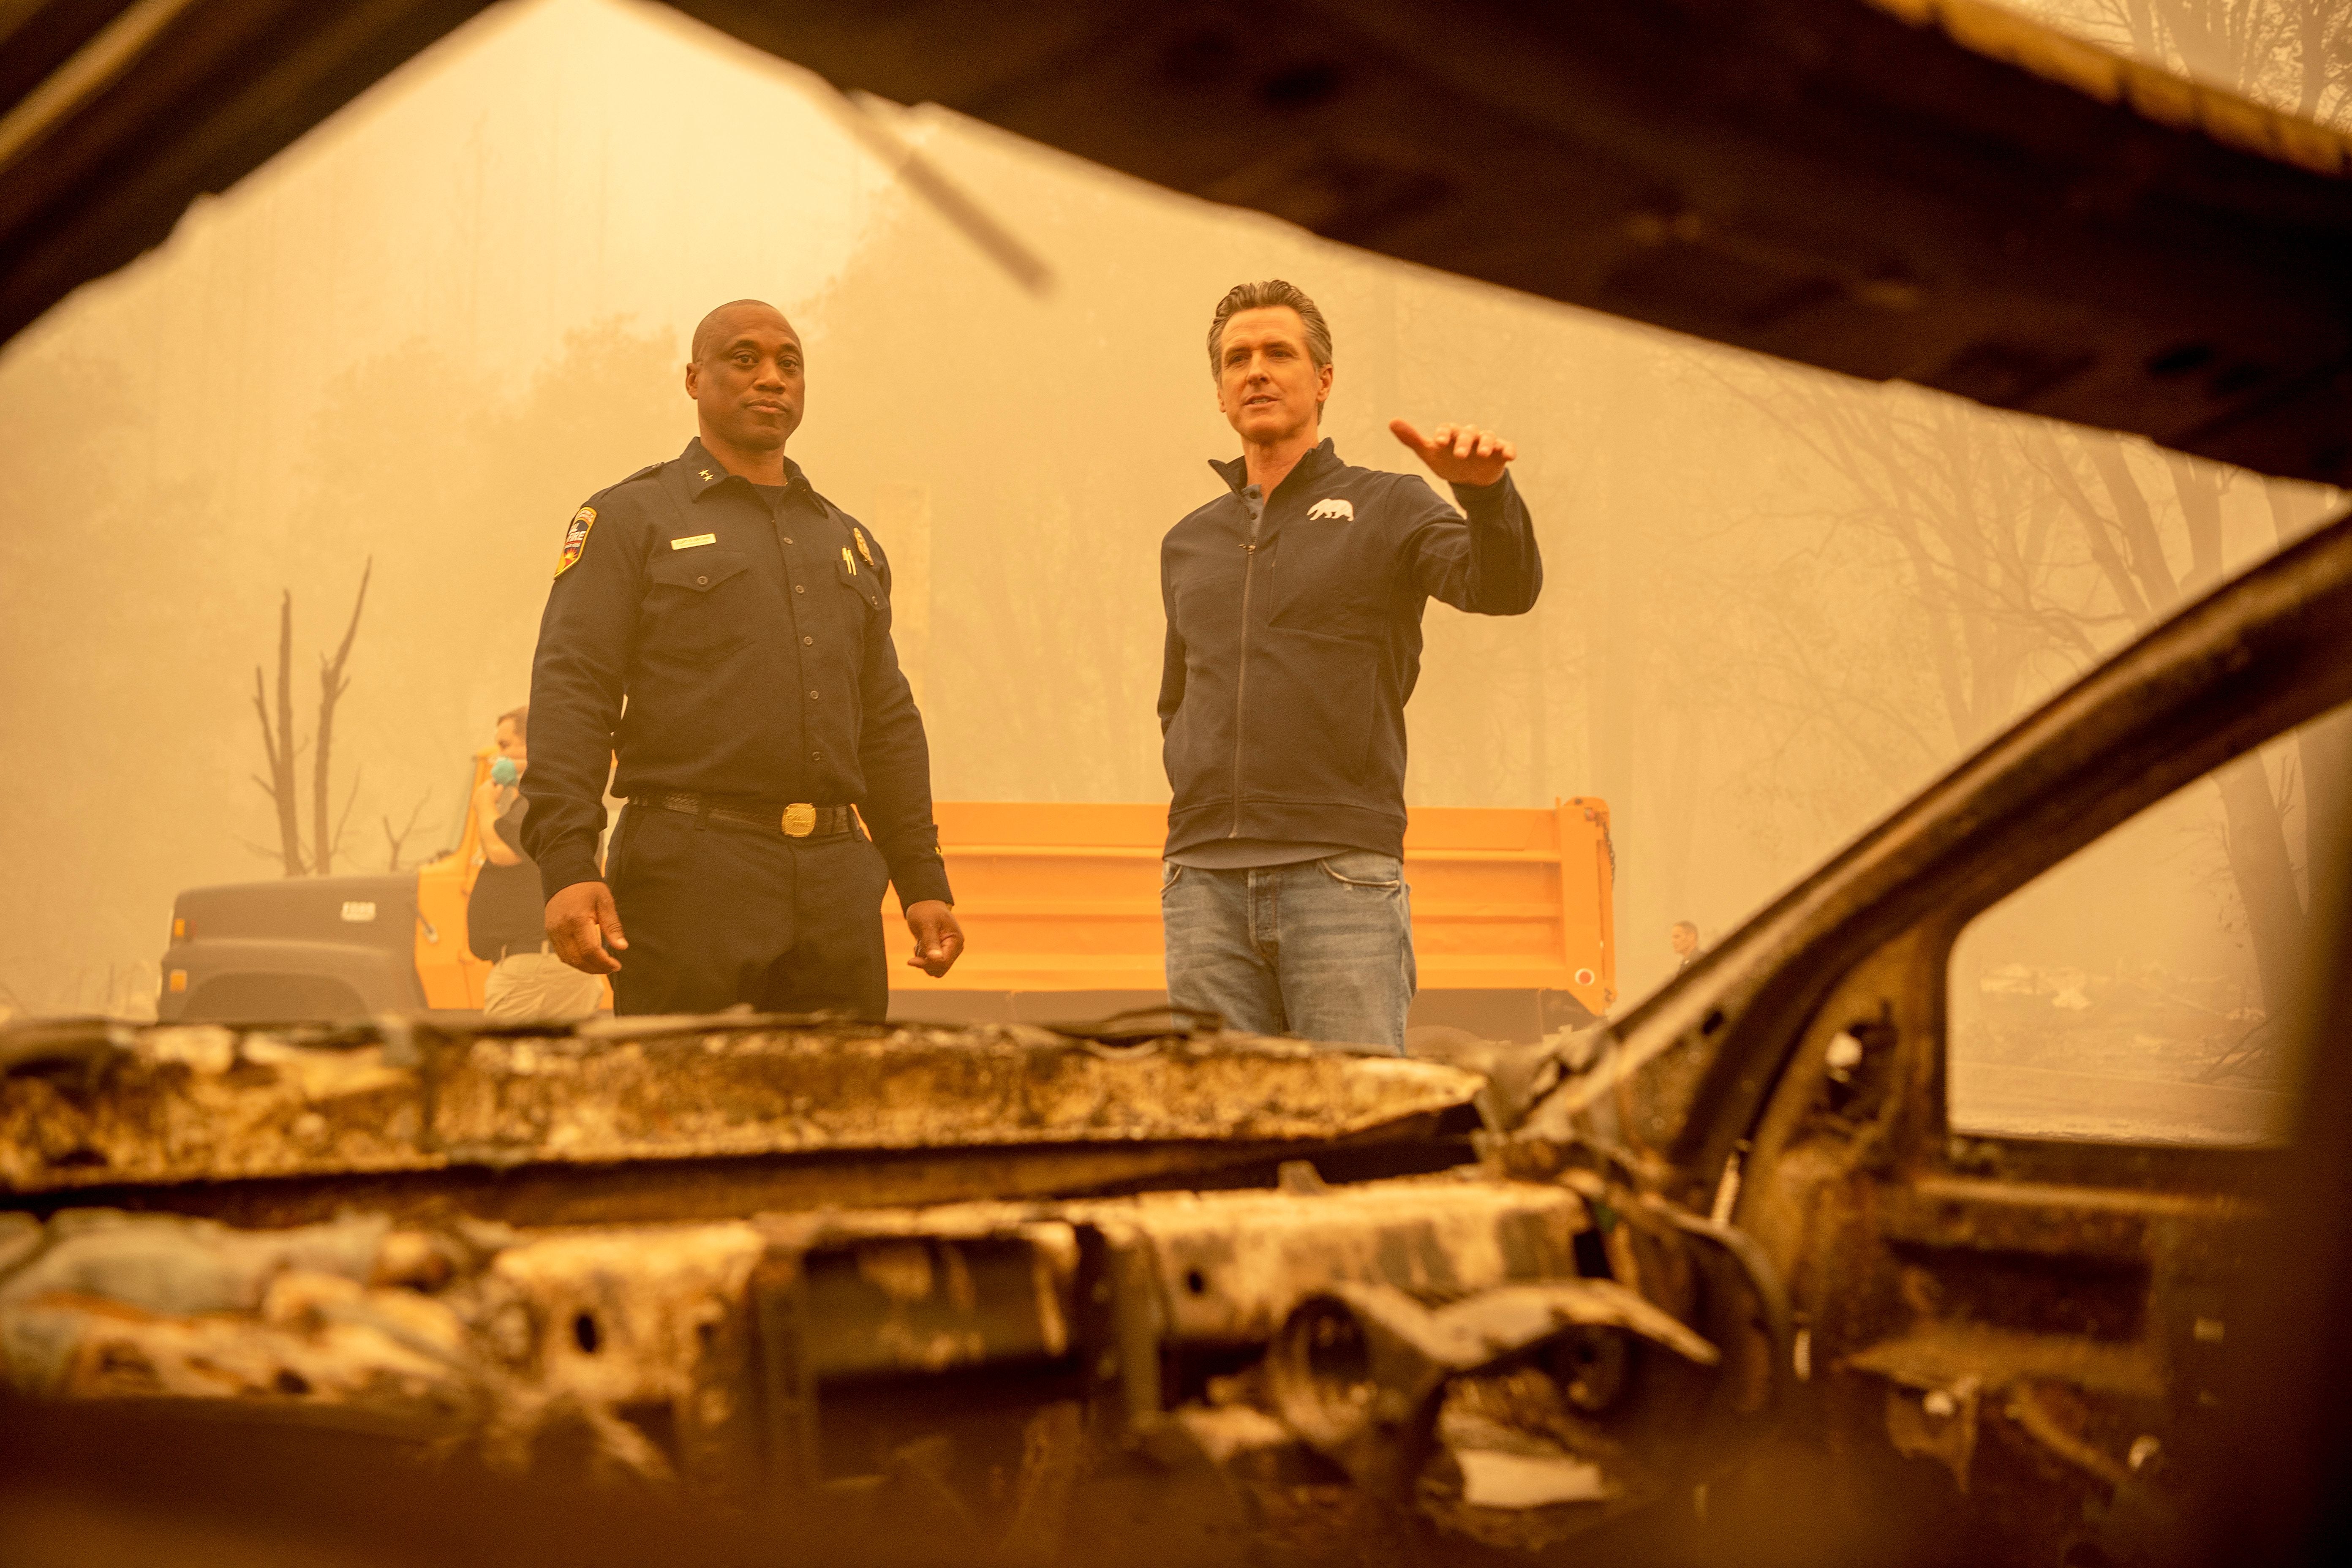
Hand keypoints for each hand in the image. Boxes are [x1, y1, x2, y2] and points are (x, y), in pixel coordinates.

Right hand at [545, 881, 626, 974]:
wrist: (563, 875)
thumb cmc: (587, 886)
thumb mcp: (605, 901)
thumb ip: (612, 926)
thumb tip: (622, 947)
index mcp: (577, 920)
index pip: (590, 951)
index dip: (604, 962)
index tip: (616, 965)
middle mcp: (562, 929)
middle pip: (578, 959)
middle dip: (596, 968)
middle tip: (611, 968)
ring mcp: (553, 932)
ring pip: (568, 959)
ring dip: (585, 967)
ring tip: (601, 966)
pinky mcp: (550, 932)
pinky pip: (561, 953)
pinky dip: (575, 960)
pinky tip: (588, 959)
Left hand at [903, 900, 963, 977]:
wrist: (924, 904)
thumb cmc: (926, 911)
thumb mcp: (926, 924)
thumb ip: (931, 942)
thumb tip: (936, 959)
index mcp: (955, 941)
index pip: (943, 962)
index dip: (927, 964)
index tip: (911, 961)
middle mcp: (955, 948)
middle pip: (940, 969)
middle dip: (925, 961)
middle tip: (918, 945)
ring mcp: (948, 951)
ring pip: (934, 969)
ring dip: (923, 959)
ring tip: (920, 942)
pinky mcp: (941, 952)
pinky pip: (930, 964)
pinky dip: (922, 957)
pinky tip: (921, 943)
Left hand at [1390, 418, 1515, 488]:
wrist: (1469, 480)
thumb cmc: (1447, 463)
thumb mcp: (1430, 454)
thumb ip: (1412, 439)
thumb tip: (1392, 421)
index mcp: (1452, 434)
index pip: (1447, 429)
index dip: (1443, 434)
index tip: (1438, 443)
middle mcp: (1470, 435)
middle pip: (1468, 433)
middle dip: (1464, 442)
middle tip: (1460, 455)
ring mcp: (1486, 443)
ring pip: (1488, 437)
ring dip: (1486, 444)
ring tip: (1483, 454)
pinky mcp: (1500, 452)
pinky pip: (1507, 447)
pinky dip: (1509, 449)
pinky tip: (1509, 456)